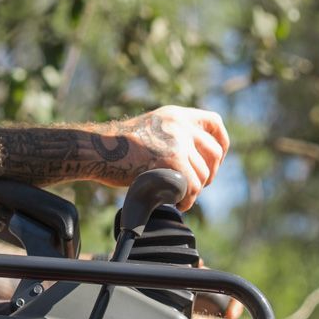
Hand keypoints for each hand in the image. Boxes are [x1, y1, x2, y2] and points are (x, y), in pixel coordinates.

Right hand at [108, 105, 229, 210]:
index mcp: (176, 115)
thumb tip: (195, 160)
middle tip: (196, 186)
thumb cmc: (116, 147)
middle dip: (209, 173)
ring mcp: (178, 141)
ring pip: (202, 174)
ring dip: (194, 190)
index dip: (221, 144)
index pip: (214, 123)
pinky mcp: (173, 160)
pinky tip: (176, 202)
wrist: (98, 149)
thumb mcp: (151, 130)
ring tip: (179, 197)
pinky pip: (192, 186)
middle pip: (214, 151)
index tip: (215, 161)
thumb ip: (173, 136)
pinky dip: (187, 200)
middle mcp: (180, 124)